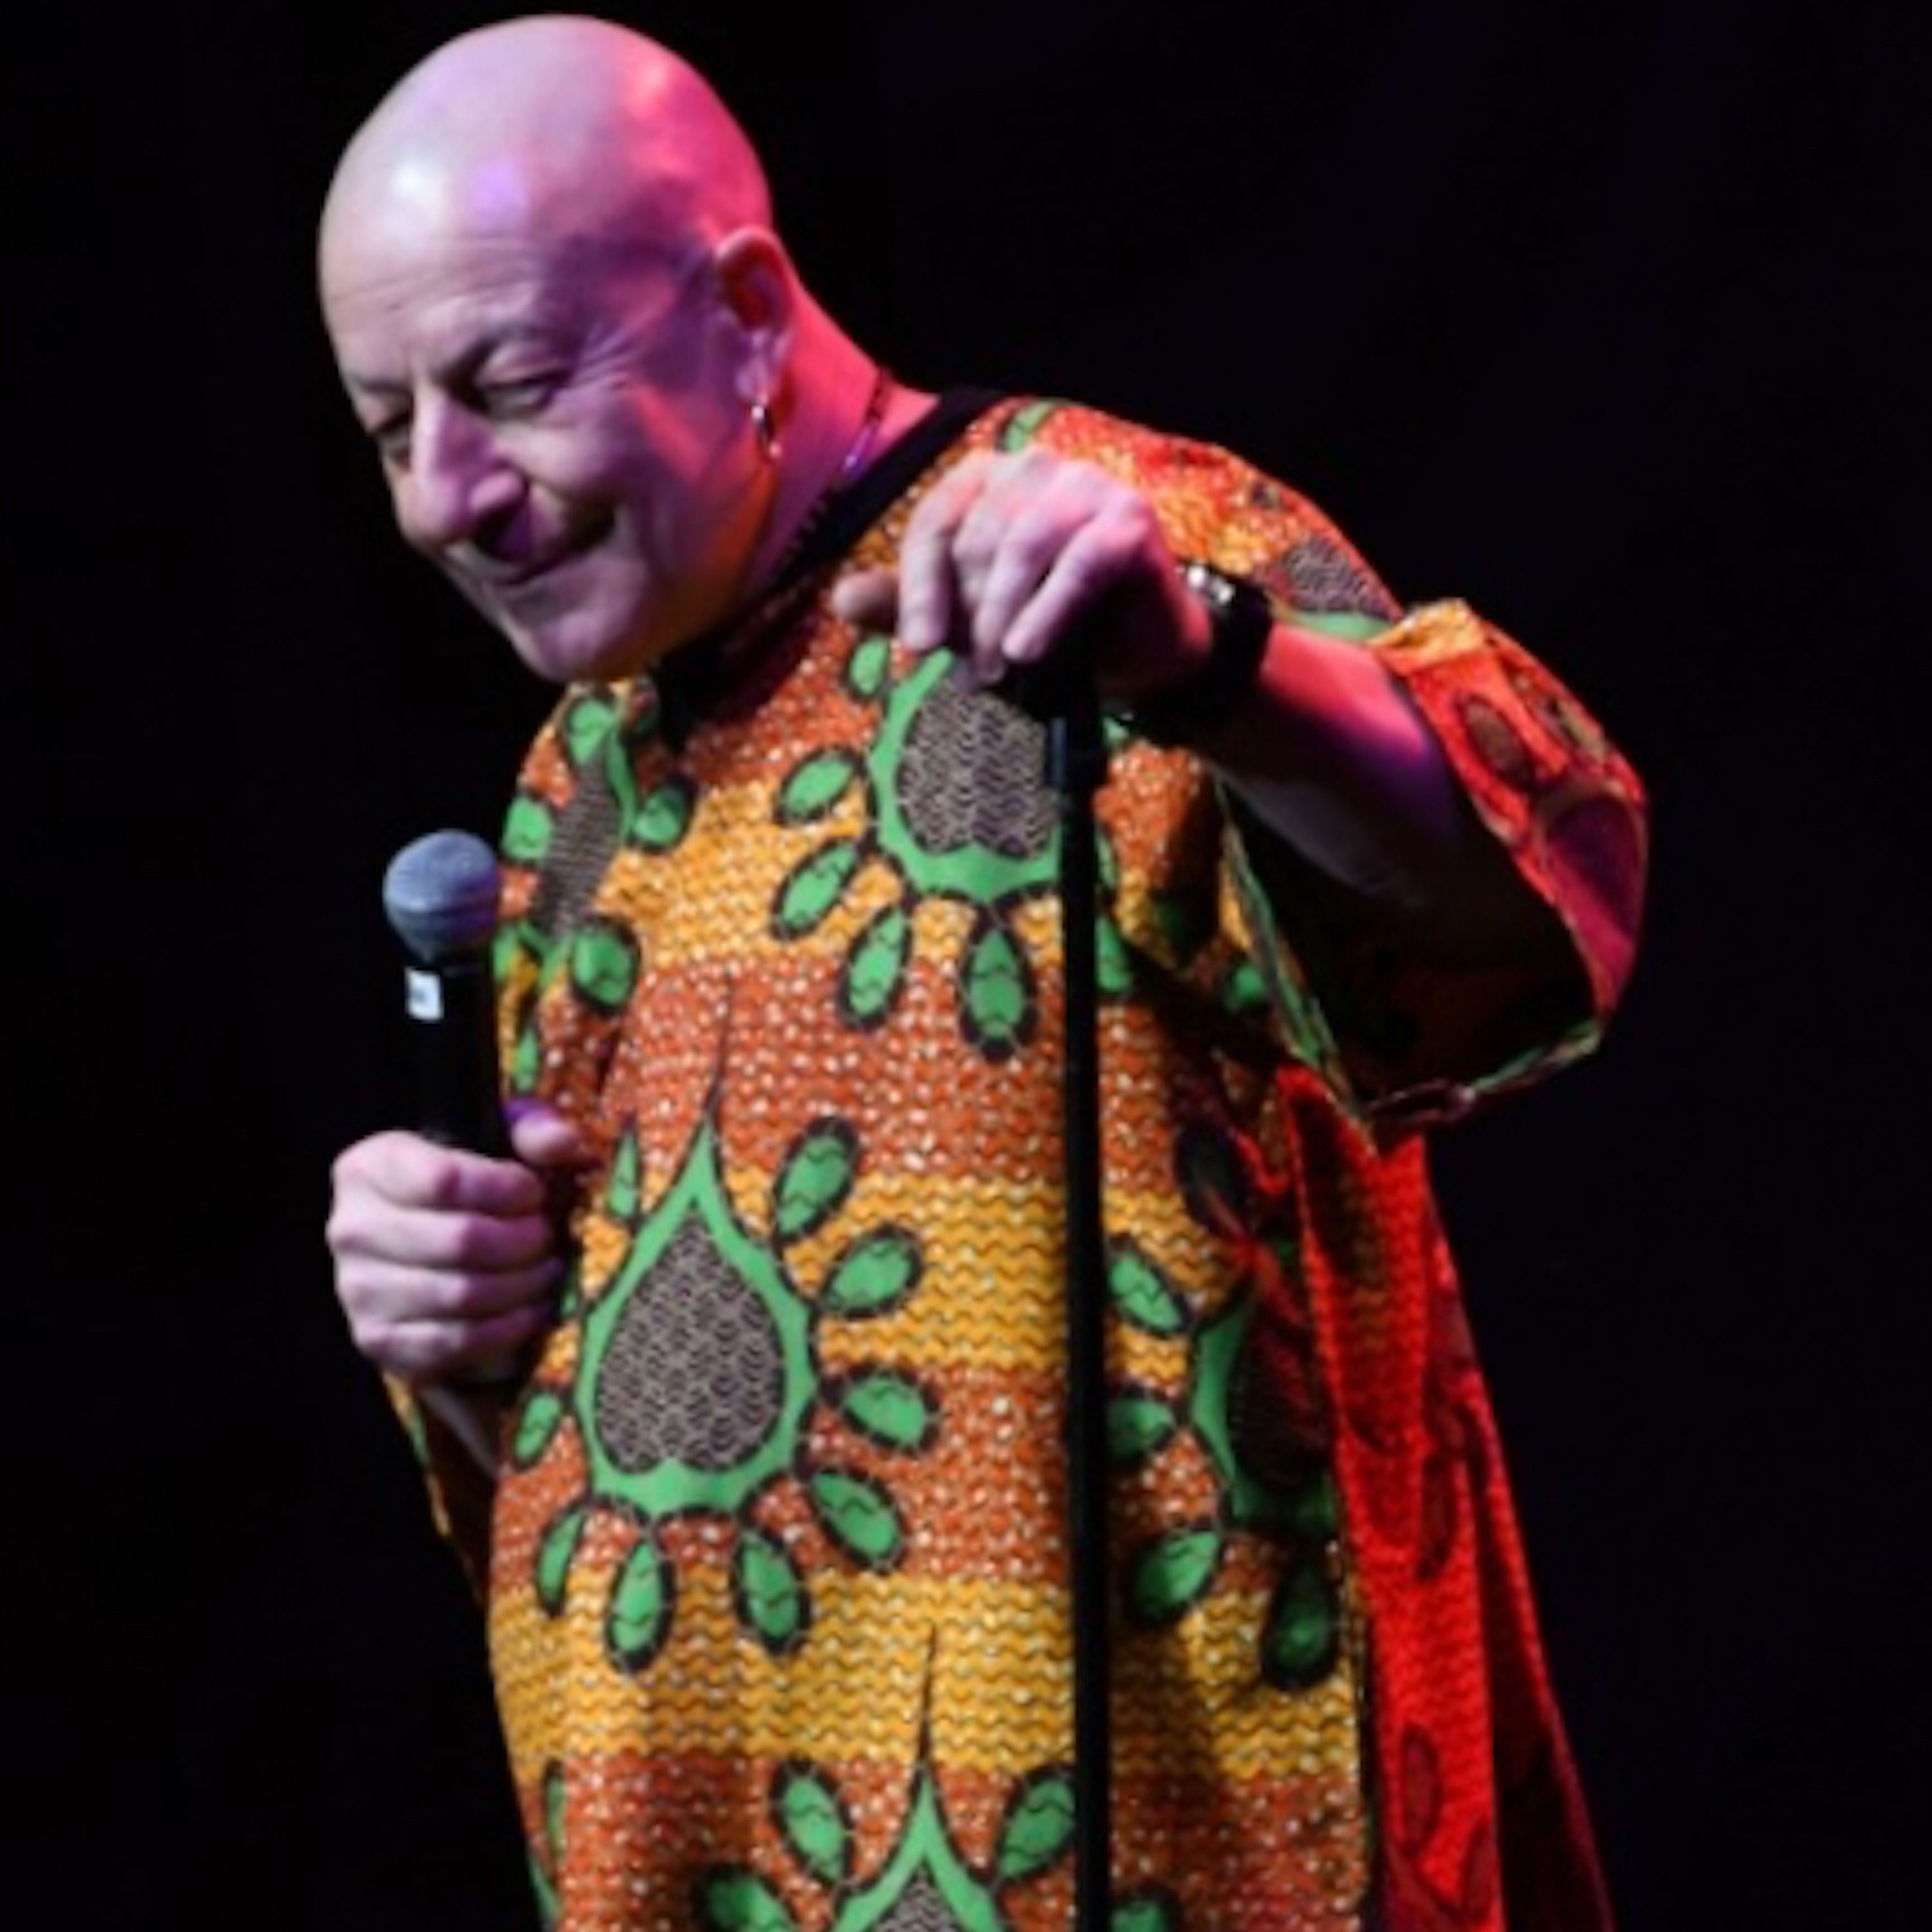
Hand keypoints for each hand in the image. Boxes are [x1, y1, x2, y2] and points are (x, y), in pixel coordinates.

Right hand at [325, 1101, 585, 1385]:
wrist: (430, 1244)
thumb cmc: (471, 1183)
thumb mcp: (499, 1138)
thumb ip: (532, 1129)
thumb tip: (563, 1143)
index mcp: (369, 1166)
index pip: (446, 1180)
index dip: (506, 1189)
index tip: (535, 1194)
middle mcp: (350, 1228)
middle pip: (459, 1240)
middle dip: (522, 1240)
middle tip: (548, 1237)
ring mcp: (356, 1289)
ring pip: (459, 1295)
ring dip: (520, 1286)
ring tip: (546, 1270)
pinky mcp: (376, 1340)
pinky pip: (451, 1343)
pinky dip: (503, 1330)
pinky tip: (530, 1310)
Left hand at [830, 448, 1211, 701]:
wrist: (1136, 650)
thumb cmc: (1046, 625)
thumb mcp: (968, 621)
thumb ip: (909, 607)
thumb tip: (841, 598)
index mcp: (989, 478)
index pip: (937, 519)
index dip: (920, 585)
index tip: (917, 648)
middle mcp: (1037, 466)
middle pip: (979, 535)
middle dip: (969, 613)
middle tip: (974, 675)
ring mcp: (1089, 485)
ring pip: (1025, 544)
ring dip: (1004, 616)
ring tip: (1001, 671)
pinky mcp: (1131, 519)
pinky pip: (1080, 562)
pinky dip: (1048, 611)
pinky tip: (1029, 652)